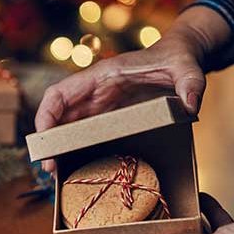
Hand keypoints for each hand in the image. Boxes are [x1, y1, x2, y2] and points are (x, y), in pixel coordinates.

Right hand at [35, 35, 204, 172]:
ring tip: (58, 174)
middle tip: (49, 168)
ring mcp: (99, 105)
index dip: (46, 115)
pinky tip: (76, 167)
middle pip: (57, 115)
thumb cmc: (178, 59)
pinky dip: (75, 149)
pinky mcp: (108, 116)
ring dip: (59, 149)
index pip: (59, 93)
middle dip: (48, 141)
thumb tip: (191, 106)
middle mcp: (94, 91)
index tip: (42, 138)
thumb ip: (190, 84)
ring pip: (67, 127)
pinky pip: (84, 133)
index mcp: (103, 76)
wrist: (180, 58)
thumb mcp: (187, 69)